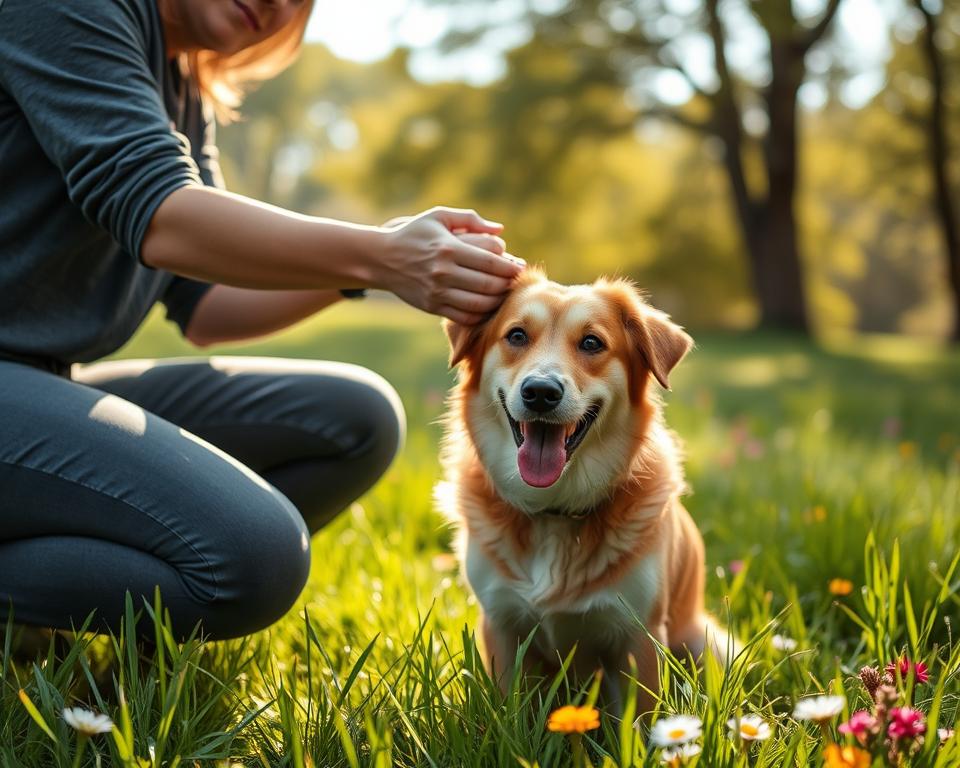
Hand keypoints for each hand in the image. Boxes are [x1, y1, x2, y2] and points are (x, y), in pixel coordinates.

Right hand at [374, 207, 524, 323]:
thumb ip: (470, 219)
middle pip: (487, 284)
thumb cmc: (414, 233)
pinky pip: (464, 316)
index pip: (489, 262)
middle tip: (516, 282)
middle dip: (507, 284)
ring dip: (497, 301)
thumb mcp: (438, 217)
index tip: (520, 267)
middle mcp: (443, 272)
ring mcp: (437, 292)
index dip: (509, 267)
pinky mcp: (432, 306)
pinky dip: (480, 314)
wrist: (381, 258)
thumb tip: (500, 229)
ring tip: (504, 294)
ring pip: (478, 303)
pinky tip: (487, 306)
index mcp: (448, 248)